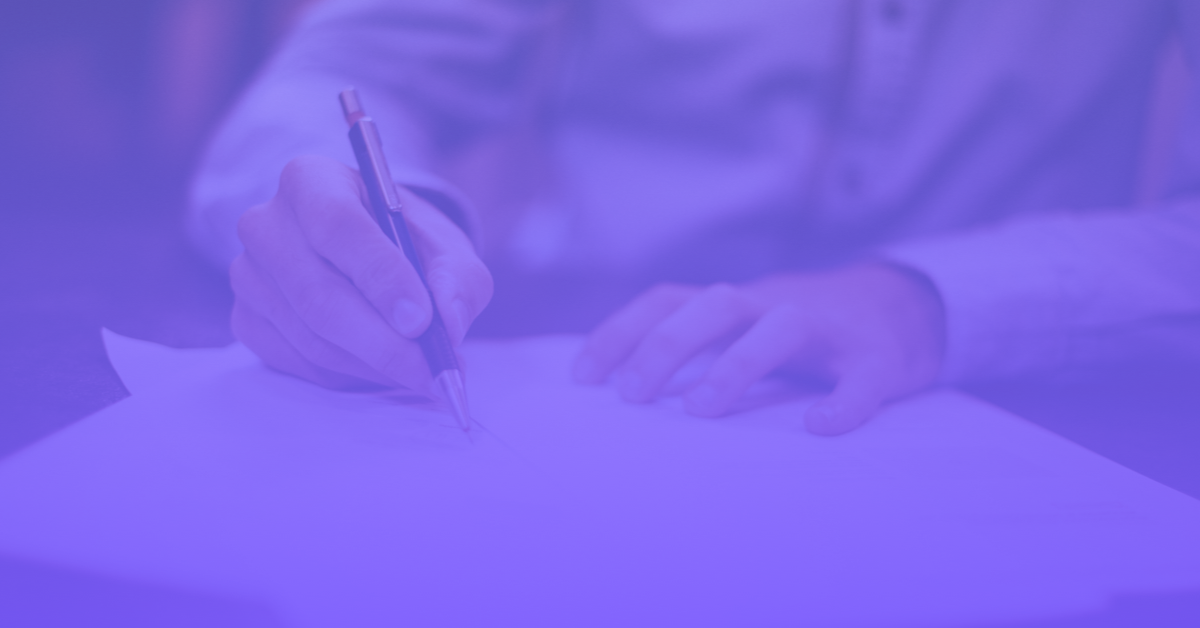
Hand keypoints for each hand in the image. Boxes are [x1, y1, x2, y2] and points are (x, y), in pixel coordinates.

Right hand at [230, 155, 492, 391]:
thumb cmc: (406, 243)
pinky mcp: (246, 319)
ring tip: (419, 373)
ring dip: (372, 365)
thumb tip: (449, 322)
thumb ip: (458, 279)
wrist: (367, 255)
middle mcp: (266, 223)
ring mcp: (248, 274)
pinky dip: (348, 375)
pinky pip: (298, 361)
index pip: (338, 225)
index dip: (381, 277)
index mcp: (311, 180)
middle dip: (383, 342)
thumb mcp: (446, 248)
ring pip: (311, 336)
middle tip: (430, 370)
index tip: (421, 320)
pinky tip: (381, 369)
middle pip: (319, 294)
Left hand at [572, 264, 944, 434]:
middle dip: (666, 345)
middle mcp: (774, 305)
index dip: (622, 332)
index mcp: (736, 304)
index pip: (668, 300)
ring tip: (701, 411)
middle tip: (631, 397)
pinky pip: (861, 377)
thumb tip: (620, 389)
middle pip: (714, 305)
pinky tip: (820, 427)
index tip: (583, 377)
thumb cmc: (803, 330)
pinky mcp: (878, 358)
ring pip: (781, 327)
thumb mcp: (744, 326)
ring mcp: (828, 329)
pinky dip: (843, 401)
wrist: (904, 306)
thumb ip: (696, 347)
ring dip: (737, 364)